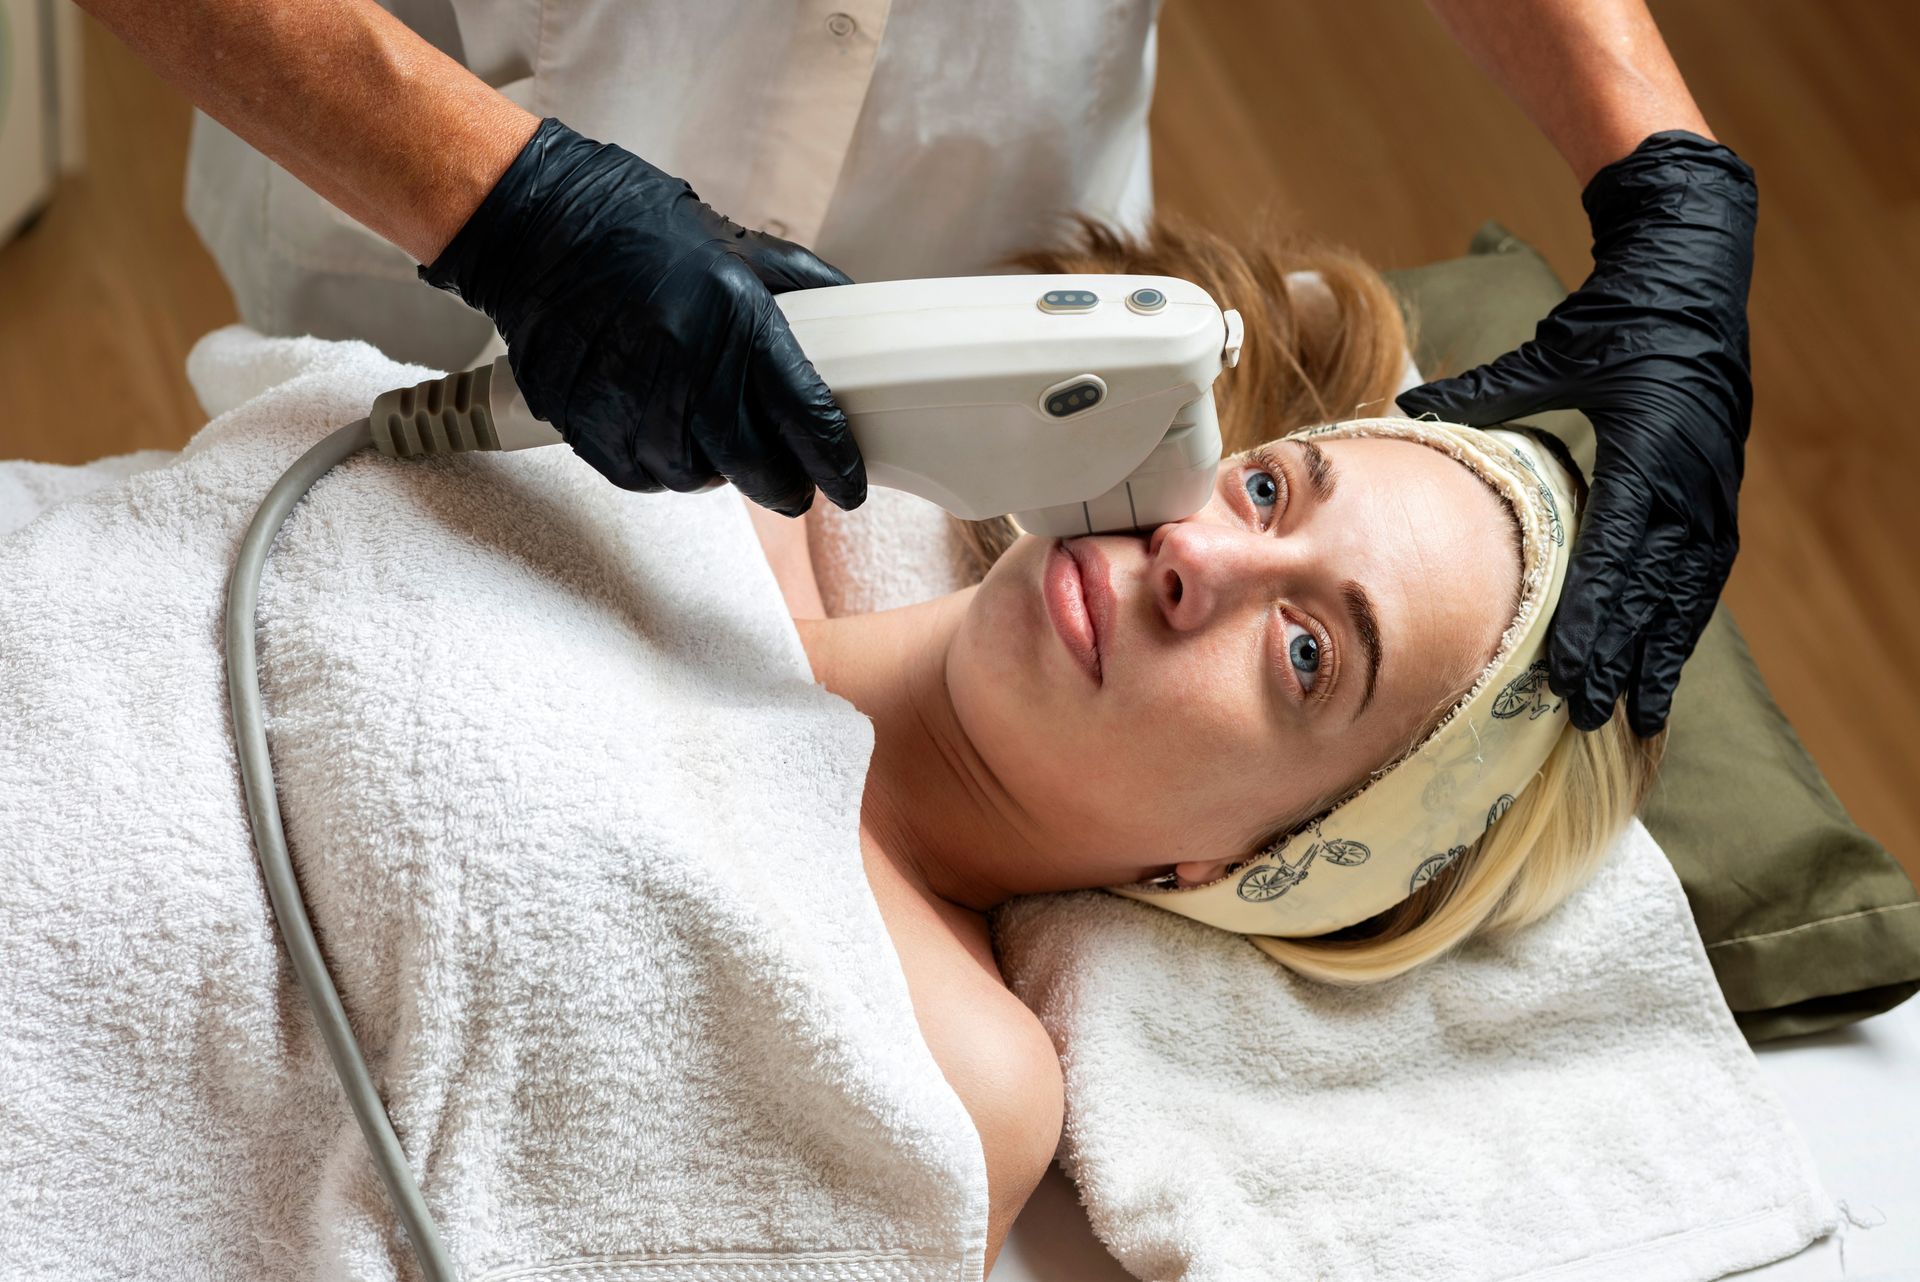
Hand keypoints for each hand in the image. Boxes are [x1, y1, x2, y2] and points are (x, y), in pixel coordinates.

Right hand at [419, 117, 864, 516]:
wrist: (535, 225)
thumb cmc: (639, 228)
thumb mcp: (738, 245)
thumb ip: (804, 289)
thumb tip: (857, 320)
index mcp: (737, 320)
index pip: (807, 419)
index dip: (837, 465)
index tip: (849, 485)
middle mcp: (688, 368)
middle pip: (757, 468)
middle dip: (784, 485)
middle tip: (792, 482)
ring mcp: (633, 402)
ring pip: (698, 478)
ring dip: (717, 469)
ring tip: (713, 434)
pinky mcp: (588, 424)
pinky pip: (643, 476)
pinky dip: (662, 464)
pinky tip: (663, 429)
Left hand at [1397, 131, 1757, 736]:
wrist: (1692, 276)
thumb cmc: (1615, 315)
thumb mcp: (1550, 351)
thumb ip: (1482, 392)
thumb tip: (1407, 408)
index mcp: (1644, 450)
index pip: (1613, 553)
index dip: (1591, 618)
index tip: (1567, 671)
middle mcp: (1687, 481)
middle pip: (1650, 590)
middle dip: (1621, 657)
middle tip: (1589, 717)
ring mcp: (1712, 491)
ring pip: (1686, 593)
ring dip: (1663, 655)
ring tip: (1641, 715)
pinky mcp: (1720, 494)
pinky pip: (1703, 573)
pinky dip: (1685, 622)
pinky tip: (1667, 662)